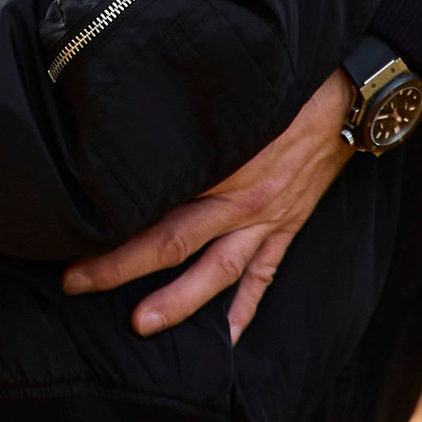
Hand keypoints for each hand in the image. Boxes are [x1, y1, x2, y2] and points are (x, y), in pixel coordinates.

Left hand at [63, 69, 355, 340]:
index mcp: (224, 164)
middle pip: (174, 242)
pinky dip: (244, 309)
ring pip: (217, 272)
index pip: (157, 202)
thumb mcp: (227, 92)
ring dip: (179, 302)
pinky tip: (225, 338)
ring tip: (142, 326)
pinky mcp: (288, 226)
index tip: (73, 235)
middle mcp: (243, 200)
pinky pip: (263, 276)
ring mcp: (268, 219)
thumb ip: (182, 117)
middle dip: (122, 267)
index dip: (112, 222)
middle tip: (76, 284)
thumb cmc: (283, 82)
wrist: (348, 93)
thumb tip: (130, 124)